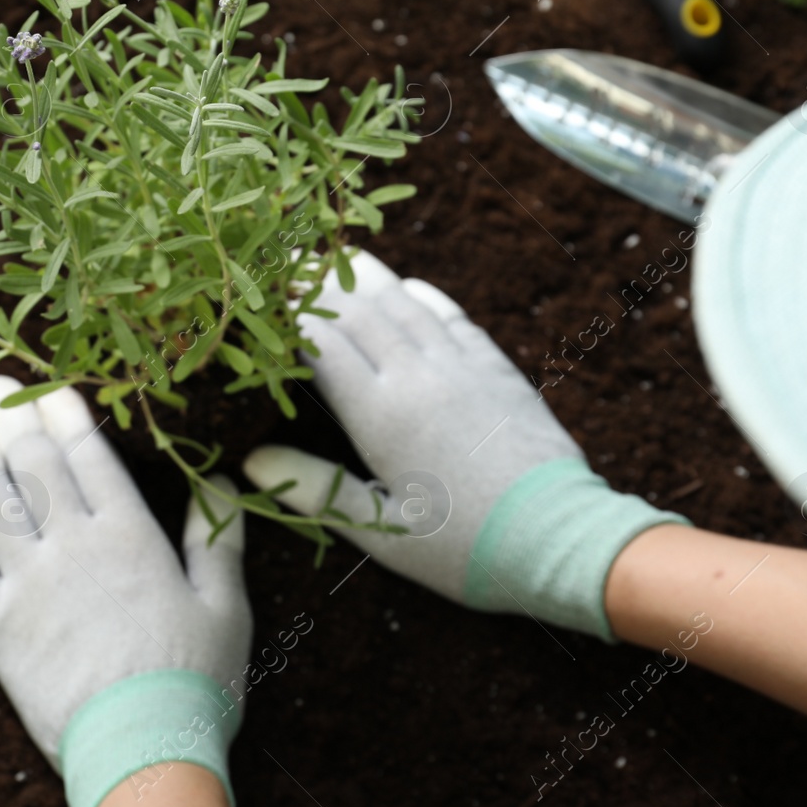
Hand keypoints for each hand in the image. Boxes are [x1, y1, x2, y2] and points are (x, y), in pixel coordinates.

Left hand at [0, 375, 251, 806]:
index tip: (46, 383)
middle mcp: (74, 547)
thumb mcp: (226, 606)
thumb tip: (219, 479)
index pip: (89, 456)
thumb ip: (217, 539)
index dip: (63, 415)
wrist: (142, 748)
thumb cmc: (196, 680)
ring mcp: (29, 584)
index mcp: (130, 535)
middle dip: (11, 420)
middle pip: (34, 468)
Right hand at [244, 250, 684, 638]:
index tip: (265, 307)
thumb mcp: (381, 531)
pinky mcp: (495, 368)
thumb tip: (251, 462)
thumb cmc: (461, 547)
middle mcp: (416, 376)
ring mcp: (459, 366)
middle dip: (318, 288)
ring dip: (366, 278)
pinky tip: (407, 286)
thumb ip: (318, 490)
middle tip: (288, 268)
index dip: (289, 320)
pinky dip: (422, 294)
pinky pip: (451, 316)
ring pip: (403, 303)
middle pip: (357, 312)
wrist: (555, 536)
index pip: (321, 345)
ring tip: (336, 258)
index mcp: (379, 415)